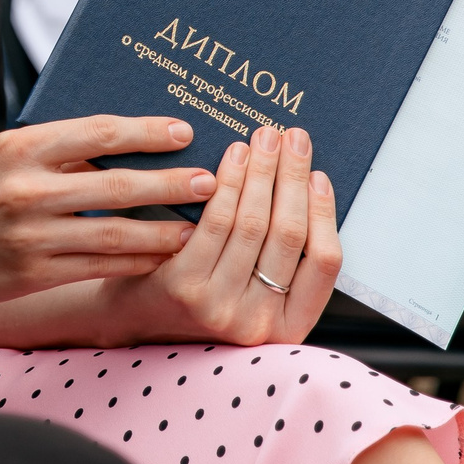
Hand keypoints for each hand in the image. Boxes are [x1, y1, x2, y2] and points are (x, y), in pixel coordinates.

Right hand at [0, 116, 210, 306]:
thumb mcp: (0, 157)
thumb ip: (55, 151)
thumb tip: (123, 143)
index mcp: (19, 148)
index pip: (97, 133)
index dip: (146, 133)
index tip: (183, 132)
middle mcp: (25, 189)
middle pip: (116, 185)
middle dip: (169, 183)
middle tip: (209, 179)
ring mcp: (30, 236)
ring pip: (115, 233)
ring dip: (163, 230)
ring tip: (198, 225)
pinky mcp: (33, 273)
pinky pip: (99, 267)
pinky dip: (136, 262)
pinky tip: (162, 256)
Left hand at [91, 125, 339, 345]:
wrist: (137, 318)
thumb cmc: (205, 294)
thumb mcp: (253, 292)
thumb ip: (280, 256)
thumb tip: (305, 186)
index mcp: (288, 326)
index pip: (326, 264)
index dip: (324, 213)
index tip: (318, 174)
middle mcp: (257, 322)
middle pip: (288, 235)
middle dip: (292, 178)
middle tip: (293, 138)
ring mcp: (219, 306)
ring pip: (252, 224)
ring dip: (262, 172)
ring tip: (264, 137)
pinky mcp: (184, 285)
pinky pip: (215, 223)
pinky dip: (229, 183)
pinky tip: (234, 157)